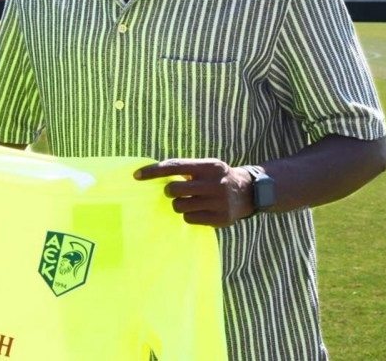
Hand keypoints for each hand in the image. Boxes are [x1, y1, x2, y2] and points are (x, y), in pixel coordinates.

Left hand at [134, 159, 252, 227]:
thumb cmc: (217, 177)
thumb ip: (185, 169)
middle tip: (175, 191)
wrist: (248, 192)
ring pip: (179, 206)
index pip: (174, 166)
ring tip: (190, 200)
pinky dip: (189, 215)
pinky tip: (199, 210)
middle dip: (169, 191)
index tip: (137, 176)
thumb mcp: (206, 166)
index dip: (153, 171)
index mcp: (209, 166)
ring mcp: (219, 202)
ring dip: (179, 204)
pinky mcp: (220, 218)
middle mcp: (215, 183)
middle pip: (174, 189)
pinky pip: (189, 219)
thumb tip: (154, 173)